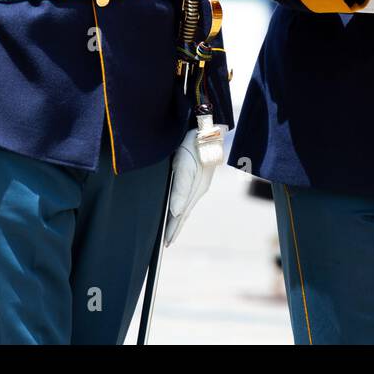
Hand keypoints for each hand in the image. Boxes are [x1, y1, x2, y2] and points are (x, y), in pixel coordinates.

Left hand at [164, 124, 225, 246]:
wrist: (207, 129)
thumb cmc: (194, 145)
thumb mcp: (184, 166)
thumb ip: (180, 190)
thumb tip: (175, 212)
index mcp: (195, 190)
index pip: (181, 215)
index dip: (173, 230)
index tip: (165, 244)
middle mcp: (199, 190)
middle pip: (184, 214)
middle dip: (176, 229)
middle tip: (166, 244)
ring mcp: (200, 184)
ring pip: (186, 207)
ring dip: (178, 220)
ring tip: (171, 231)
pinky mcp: (198, 178)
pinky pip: (188, 199)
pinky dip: (182, 209)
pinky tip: (179, 210)